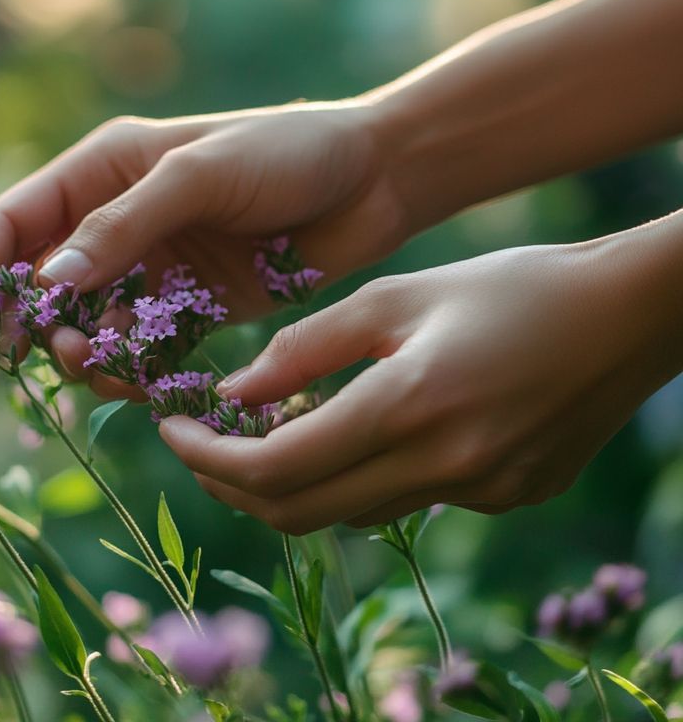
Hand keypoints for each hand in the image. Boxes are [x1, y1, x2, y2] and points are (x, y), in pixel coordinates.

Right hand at [0, 102, 409, 392]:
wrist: (376, 181)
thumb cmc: (287, 153)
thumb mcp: (199, 175)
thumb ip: (121, 227)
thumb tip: (45, 283)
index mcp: (100, 172)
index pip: (11, 224)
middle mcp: (113, 223)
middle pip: (37, 287)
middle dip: (33, 328)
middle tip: (53, 356)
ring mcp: (150, 270)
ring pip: (84, 328)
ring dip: (84, 357)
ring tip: (112, 368)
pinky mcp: (187, 310)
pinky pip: (138, 352)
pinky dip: (133, 373)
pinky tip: (151, 382)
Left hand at [161, 232, 682, 532]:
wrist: (629, 314)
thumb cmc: (509, 286)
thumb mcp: (394, 296)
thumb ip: (304, 348)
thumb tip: (233, 394)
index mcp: (409, 406)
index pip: (275, 468)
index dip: (206, 458)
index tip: (170, 430)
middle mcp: (445, 467)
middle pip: (300, 512)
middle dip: (232, 485)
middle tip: (200, 444)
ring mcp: (480, 493)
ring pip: (350, 512)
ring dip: (294, 483)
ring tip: (269, 430)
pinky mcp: (505, 498)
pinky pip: (406, 501)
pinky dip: (361, 475)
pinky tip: (361, 428)